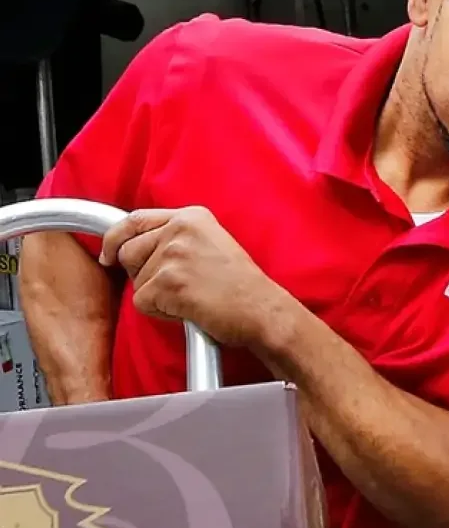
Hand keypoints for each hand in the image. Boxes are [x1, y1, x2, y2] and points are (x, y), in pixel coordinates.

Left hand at [99, 206, 282, 348]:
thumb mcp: (211, 242)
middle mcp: (179, 229)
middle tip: (174, 286)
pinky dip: (162, 312)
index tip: (109, 254)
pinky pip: (143, 302)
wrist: (261, 308)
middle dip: (141, 273)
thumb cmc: (240, 284)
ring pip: (136, 280)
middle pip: (128, 251)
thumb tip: (133, 248)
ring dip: (156, 295)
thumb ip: (176, 238)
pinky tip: (188, 308)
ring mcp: (173, 254)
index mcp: (191, 216)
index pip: (134, 219)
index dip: (115, 238)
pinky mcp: (168, 281)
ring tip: (190, 296)